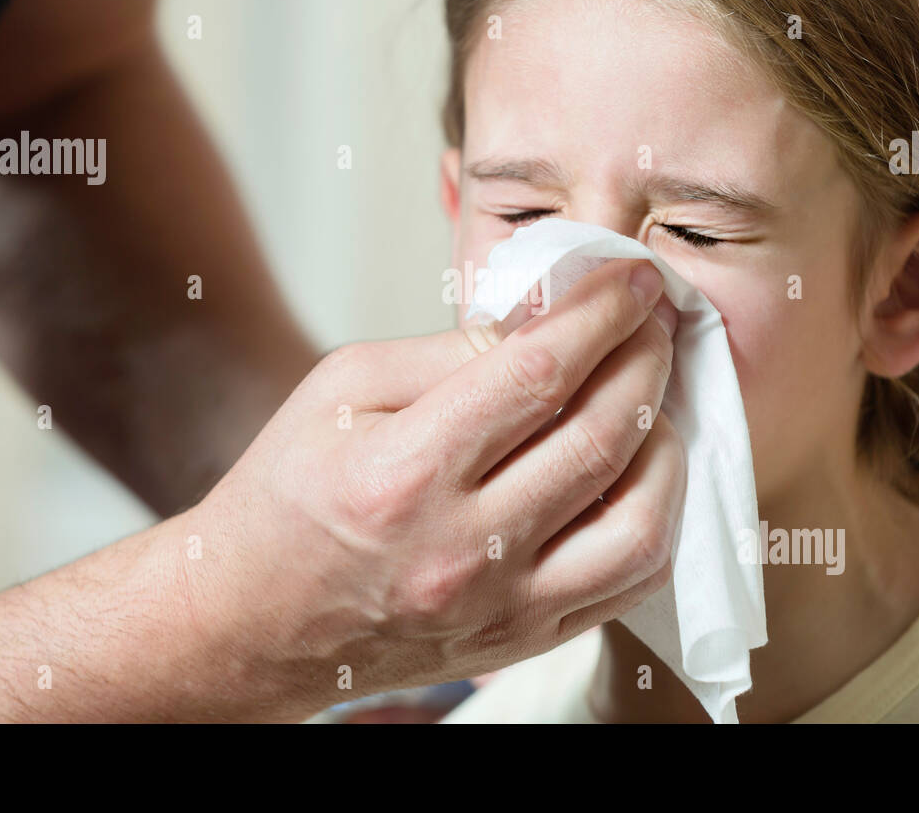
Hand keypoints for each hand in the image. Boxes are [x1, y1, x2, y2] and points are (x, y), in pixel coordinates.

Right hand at [179, 259, 683, 719]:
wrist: (251, 621)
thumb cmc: (287, 495)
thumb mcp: (341, 390)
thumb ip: (448, 352)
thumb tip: (547, 319)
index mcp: (405, 472)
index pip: (538, 374)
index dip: (601, 314)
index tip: (631, 278)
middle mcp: (460, 550)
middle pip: (599, 436)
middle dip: (645, 358)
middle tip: (654, 318)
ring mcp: (499, 607)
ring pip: (638, 519)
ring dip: (667, 440)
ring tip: (653, 395)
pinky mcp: (523, 640)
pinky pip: (629, 581)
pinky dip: (658, 513)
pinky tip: (645, 468)